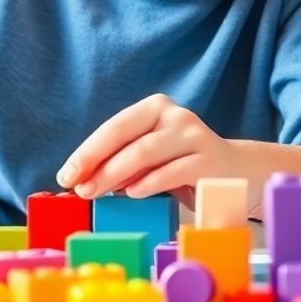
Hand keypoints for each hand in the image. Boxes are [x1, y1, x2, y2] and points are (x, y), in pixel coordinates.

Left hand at [57, 95, 240, 203]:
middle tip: (78, 187)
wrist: (234, 171)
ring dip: (116, 174)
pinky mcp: (208, 160)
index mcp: (156, 108)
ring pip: (146, 152)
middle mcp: (175, 115)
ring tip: (97, 193)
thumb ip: (121, 161)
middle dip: (97, 162)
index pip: (115, 126)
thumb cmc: (181, 164)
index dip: (87, 151)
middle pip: (127, 136)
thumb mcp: (150, 157)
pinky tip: (132, 193)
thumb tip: (80, 180)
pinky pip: (172, 171)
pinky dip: (148, 183)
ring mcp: (194, 135)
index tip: (66, 175)